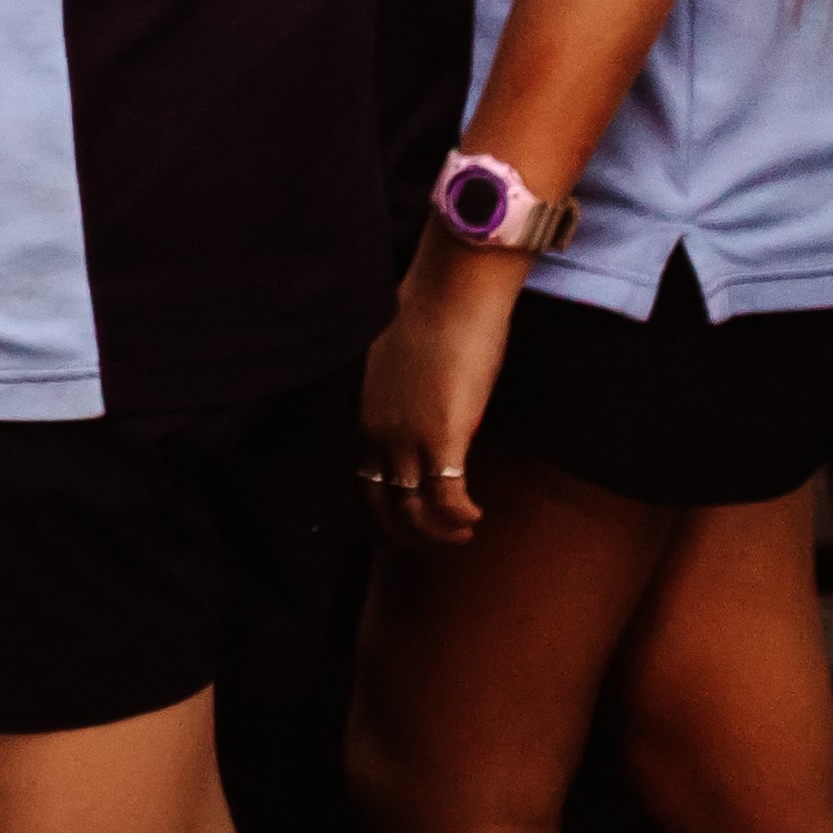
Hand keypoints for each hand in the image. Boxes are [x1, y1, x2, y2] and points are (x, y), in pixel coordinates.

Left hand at [360, 247, 513, 546]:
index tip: (401, 524)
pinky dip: (461, 519)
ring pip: (414, 513)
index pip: (355, 483)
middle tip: (437, 538)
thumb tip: (410, 408)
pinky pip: (448, 501)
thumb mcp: (396, 365)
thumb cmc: (428, 319)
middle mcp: (376, 433)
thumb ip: (394, 395)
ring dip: (439, 534)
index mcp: (360, 415)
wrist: (451, 293)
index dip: (377, 513)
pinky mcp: (443, 438)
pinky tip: (477, 517)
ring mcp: (407, 438)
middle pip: (380, 508)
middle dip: (408, 535)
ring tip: (463, 533)